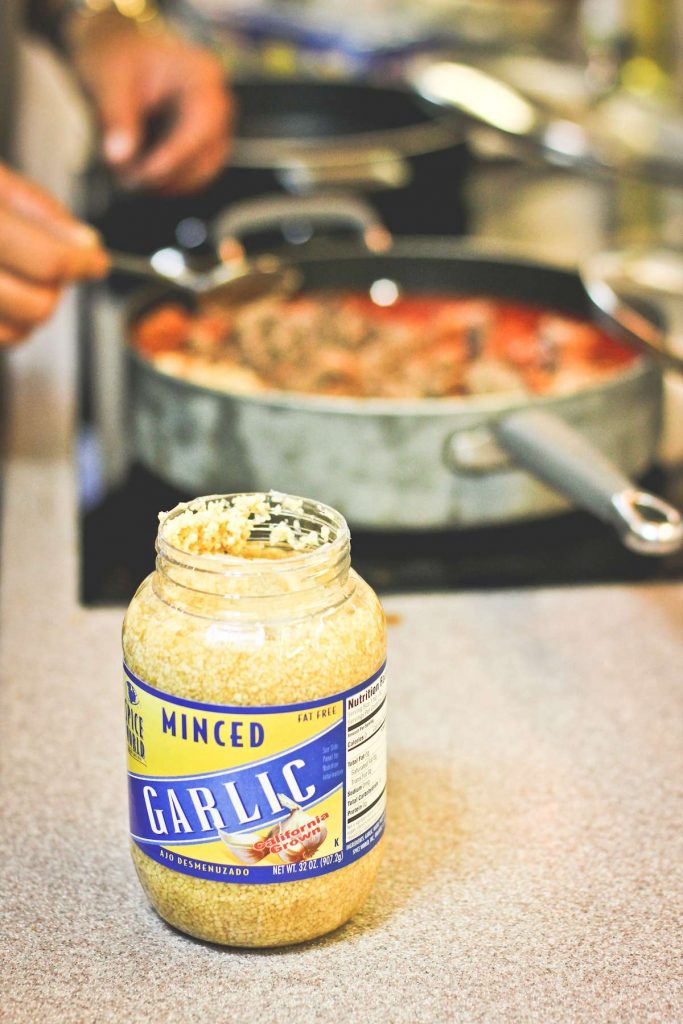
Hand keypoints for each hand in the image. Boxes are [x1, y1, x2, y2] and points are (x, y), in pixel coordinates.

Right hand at [0, 162, 108, 345]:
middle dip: (53, 288)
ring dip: (29, 311)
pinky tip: (2, 296)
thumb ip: (40, 211)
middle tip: (48, 263)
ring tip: (19, 278)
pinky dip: (8, 324)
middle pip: (39, 305)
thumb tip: (87, 246)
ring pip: (17, 331)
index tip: (93, 261)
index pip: (48, 261)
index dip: (81, 264)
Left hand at [69, 13, 232, 195]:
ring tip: (134, 182)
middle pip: (209, 153)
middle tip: (132, 183)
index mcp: (202, 75)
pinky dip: (175, 181)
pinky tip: (148, 182)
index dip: (175, 158)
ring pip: (207, 168)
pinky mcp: (206, 140)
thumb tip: (120, 158)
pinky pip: (200, 170)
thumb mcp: (111, 79)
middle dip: (172, 174)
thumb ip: (117, 118)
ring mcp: (216, 123)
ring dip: (173, 183)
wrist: (118, 47)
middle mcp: (218, 100)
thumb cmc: (117, 54)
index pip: (201, 128)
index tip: (144, 175)